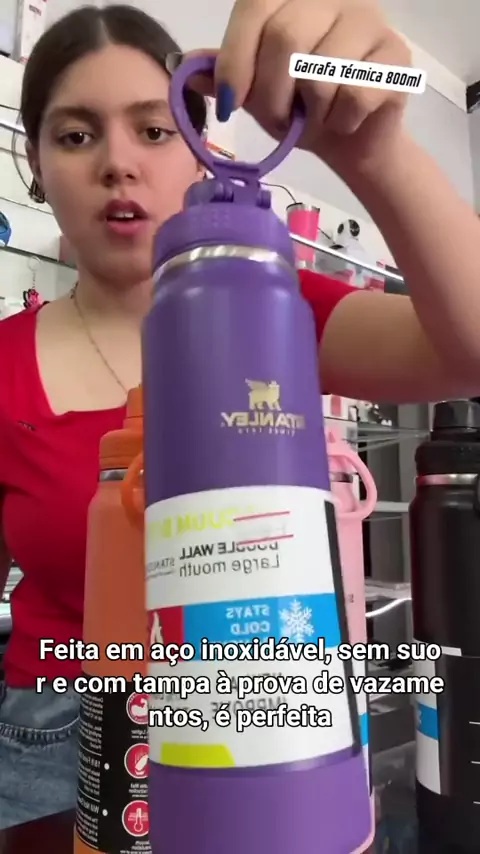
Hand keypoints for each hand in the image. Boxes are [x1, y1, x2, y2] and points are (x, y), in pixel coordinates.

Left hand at [189, 0, 411, 179]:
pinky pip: (354, 94)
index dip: (235, 59)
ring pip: (321, 70)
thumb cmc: (301, 109)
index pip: (255, 9)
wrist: (350, 143)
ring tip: (314, 119)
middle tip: (280, 118)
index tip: (229, 103)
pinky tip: (344, 121)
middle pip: (286, 37)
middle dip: (272, 94)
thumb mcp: (253, 92)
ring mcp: (371, 22)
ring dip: (309, 112)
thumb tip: (185, 65)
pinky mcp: (397, 58)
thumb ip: (223, 73)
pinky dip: (340, 121)